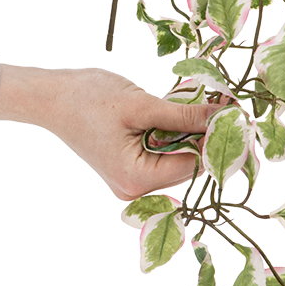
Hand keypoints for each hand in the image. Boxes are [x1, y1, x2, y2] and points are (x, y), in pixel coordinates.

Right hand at [0, 65, 221, 199]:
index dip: (214, 140)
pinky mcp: (126, 166)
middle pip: (185, 164)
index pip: (192, 166)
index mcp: (136, 179)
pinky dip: (171, 132)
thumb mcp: (141, 103)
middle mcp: (134, 188)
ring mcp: (129, 180)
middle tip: (220, 103)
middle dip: (202, 134)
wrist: (51, 96)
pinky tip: (178, 110)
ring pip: (174, 157)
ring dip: (188, 131)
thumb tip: (223, 117)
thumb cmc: (88, 98)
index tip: (233, 113)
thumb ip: (183, 115)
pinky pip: (160, 153)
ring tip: (199, 103)